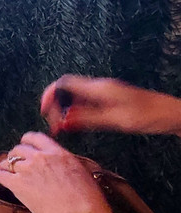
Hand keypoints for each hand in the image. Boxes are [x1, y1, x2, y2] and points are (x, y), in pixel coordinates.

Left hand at [0, 132, 115, 212]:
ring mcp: (27, 170)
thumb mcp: (83, 174)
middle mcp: (40, 158)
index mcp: (58, 153)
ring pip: (7, 161)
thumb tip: (62, 166)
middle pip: (19, 149)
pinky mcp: (17, 185)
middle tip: (17, 163)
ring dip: (7, 166)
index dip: (28, 141)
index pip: (36, 138)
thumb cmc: (88, 201)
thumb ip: (67, 165)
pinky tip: (0, 179)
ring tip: (8, 172)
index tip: (26, 145)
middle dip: (17, 155)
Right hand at [41, 75, 180, 136]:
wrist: (170, 114)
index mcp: (98, 88)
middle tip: (54, 125)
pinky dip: (76, 114)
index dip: (49, 95)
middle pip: (66, 90)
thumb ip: (87, 120)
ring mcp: (104, 94)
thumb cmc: (148, 116)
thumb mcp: (115, 120)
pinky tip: (76, 126)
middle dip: (55, 105)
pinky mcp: (109, 101)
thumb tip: (62, 123)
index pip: (63, 83)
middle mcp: (98, 88)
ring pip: (74, 98)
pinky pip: (85, 104)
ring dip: (65, 111)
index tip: (45, 112)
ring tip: (61, 128)